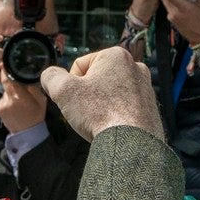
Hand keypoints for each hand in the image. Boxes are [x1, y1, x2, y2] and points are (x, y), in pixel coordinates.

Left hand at [0, 70, 47, 132]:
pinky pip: (3, 98)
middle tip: (13, 75)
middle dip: (8, 77)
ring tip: (19, 97)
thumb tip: (27, 74)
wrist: (27, 134)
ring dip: (10, 90)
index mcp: (20, 97)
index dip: (7, 70)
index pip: (9, 79)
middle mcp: (9, 101)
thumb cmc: (36, 115)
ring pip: (5, 91)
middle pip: (5, 83)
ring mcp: (2, 105)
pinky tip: (14, 104)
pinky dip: (8, 98)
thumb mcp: (41, 100)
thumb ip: (33, 87)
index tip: (7, 63)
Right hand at [39, 47, 162, 141]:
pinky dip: (115, 115)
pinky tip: (113, 127)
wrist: (131, 144)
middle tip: (88, 113)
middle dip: (87, 95)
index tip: (78, 101)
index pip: (79, 66)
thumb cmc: (100, 114)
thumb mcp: (64, 91)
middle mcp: (135, 66)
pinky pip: (123, 107)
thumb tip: (49, 75)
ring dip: (101, 106)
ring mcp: (145, 86)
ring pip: (109, 94)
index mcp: (116, 55)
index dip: (71, 86)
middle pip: (96, 79)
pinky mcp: (150, 106)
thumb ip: (51, 76)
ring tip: (102, 121)